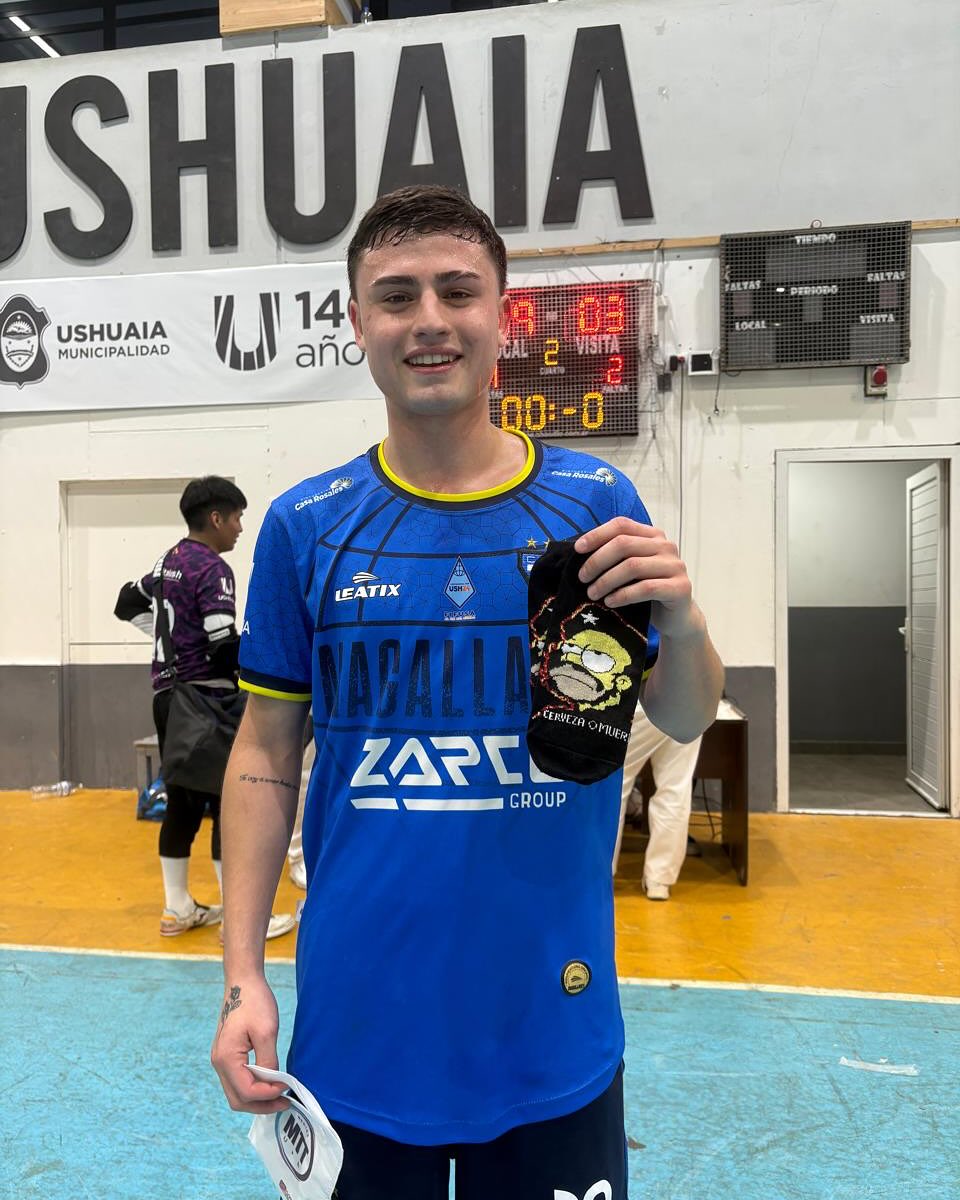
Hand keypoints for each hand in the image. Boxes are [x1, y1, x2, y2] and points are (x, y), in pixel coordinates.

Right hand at [211, 977, 289, 1113]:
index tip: (287, 1088)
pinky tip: (269, 1083)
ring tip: (279, 1096)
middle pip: (238, 1100)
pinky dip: (253, 1088)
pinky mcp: (227, 1056)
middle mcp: (218, 1063)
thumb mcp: (267, 1031)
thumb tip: (274, 1083)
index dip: (268, 1094)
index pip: (247, 1091)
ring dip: (257, 1099)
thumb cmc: (254, 1002)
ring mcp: (220, 1060)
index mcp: (226, 1058)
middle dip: (262, 1105)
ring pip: (236, 1093)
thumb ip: (269, 1061)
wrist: (243, 982)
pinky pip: (238, 1081)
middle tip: (285, 1102)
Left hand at [574, 518, 699, 639]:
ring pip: (632, 566)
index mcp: (653, 536)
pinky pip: (646, 588)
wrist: (676, 617)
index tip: (577, 549)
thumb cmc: (647, 592)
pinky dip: (623, 595)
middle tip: (582, 578)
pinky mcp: (680, 588)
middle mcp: (666, 546)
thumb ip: (615, 556)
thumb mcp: (631, 569)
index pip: (622, 525)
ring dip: (606, 580)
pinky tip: (610, 602)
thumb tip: (580, 551)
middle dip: (597, 561)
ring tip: (592, 593)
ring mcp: (676, 566)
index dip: (597, 534)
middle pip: (624, 544)